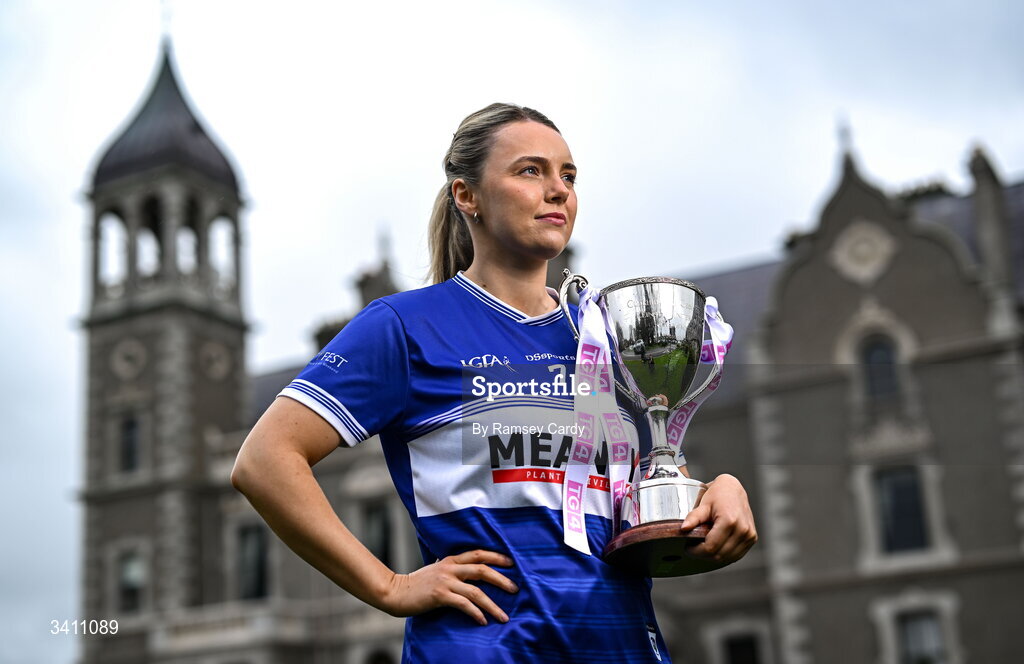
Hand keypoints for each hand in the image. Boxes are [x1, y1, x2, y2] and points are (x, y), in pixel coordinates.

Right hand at [379, 549, 518, 625]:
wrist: (395, 592)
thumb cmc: (417, 583)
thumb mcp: (436, 570)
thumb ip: (451, 568)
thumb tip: (467, 570)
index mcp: (451, 560)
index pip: (478, 553)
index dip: (496, 556)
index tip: (512, 562)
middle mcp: (450, 568)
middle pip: (483, 570)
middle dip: (502, 579)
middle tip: (515, 589)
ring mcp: (445, 581)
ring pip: (476, 591)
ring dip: (492, 605)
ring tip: (504, 616)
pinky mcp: (440, 595)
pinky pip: (464, 605)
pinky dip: (476, 613)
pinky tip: (483, 621)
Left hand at [680, 474, 756, 564]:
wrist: (734, 489)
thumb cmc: (718, 494)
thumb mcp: (703, 505)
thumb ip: (693, 518)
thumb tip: (683, 529)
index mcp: (729, 520)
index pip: (711, 547)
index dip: (696, 551)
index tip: (688, 548)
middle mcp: (742, 529)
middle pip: (719, 555)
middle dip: (703, 555)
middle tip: (693, 549)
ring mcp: (749, 535)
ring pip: (727, 558)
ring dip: (713, 557)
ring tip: (703, 547)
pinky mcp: (752, 538)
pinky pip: (736, 555)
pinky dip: (724, 555)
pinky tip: (715, 548)